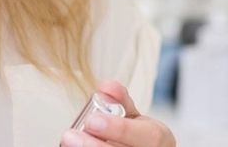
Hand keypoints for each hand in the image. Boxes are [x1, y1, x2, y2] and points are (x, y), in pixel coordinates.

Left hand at [60, 80, 177, 146]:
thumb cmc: (140, 139)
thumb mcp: (136, 119)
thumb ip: (121, 102)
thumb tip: (106, 87)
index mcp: (159, 140)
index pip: (148, 137)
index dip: (120, 129)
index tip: (92, 120)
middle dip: (95, 146)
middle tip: (70, 136)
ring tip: (67, 143)